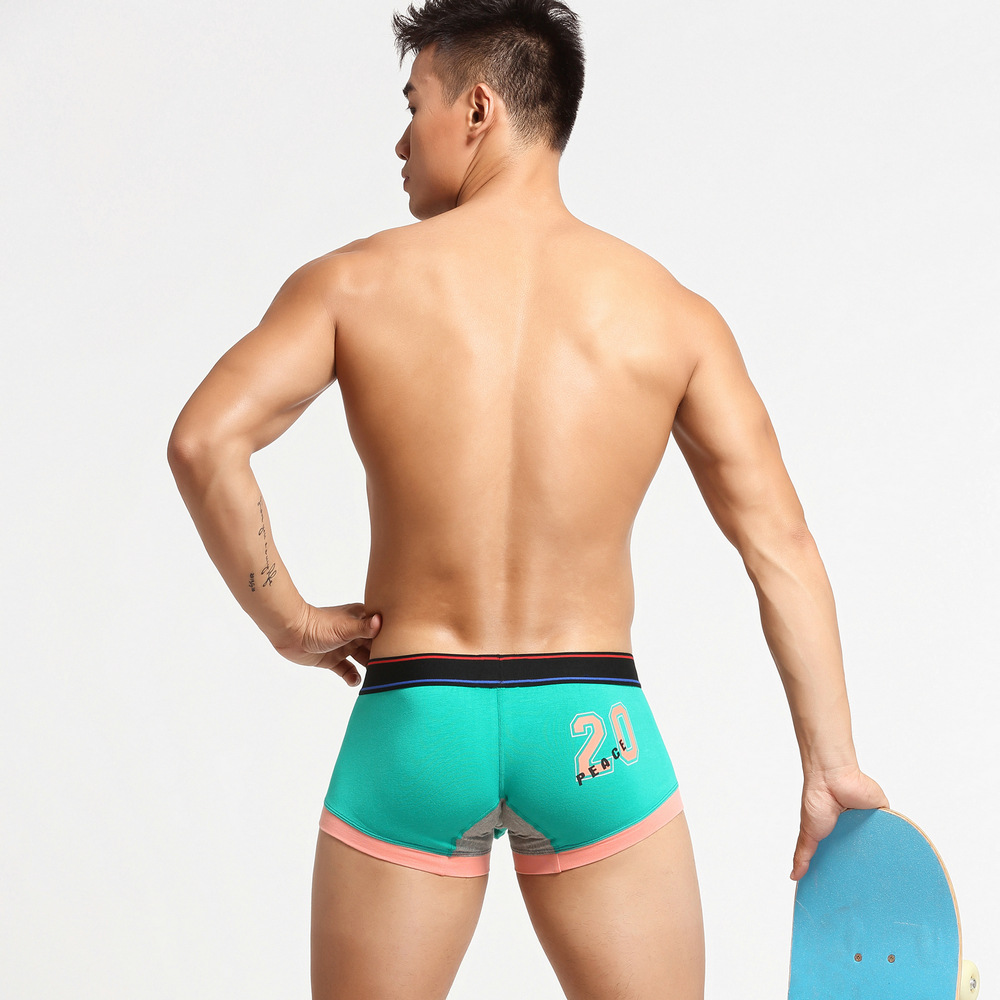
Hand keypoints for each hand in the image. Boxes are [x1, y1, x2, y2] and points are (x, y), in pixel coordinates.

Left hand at [270, 602, 381, 685]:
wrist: (291, 633)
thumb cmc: (319, 625)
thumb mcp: (345, 627)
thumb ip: (364, 627)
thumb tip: (381, 621)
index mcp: (360, 619)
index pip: (381, 630)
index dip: (391, 639)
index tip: (402, 652)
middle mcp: (354, 633)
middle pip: (374, 647)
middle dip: (381, 657)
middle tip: (391, 670)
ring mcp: (344, 646)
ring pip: (362, 659)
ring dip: (369, 669)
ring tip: (377, 679)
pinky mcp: (332, 660)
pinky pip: (347, 670)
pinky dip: (352, 677)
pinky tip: (353, 680)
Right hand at [790, 763, 888, 880]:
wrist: (833, 779)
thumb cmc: (817, 799)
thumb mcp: (808, 833)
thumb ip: (803, 854)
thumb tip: (793, 876)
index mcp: (837, 836)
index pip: (845, 859)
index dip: (847, 873)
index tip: (850, 892)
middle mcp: (854, 831)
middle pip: (864, 856)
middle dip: (866, 869)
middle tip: (868, 890)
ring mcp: (870, 824)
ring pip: (880, 847)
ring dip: (881, 857)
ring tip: (883, 876)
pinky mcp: (885, 816)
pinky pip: (894, 833)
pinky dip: (894, 842)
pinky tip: (895, 857)